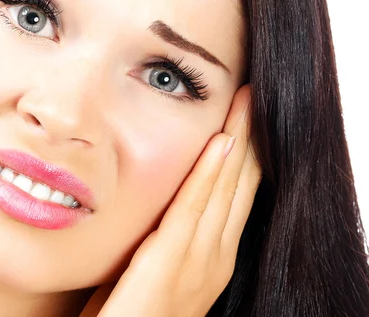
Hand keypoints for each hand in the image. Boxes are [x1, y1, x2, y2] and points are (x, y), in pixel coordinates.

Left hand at [79, 84, 261, 316]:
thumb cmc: (132, 311)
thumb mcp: (156, 266)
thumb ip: (166, 232)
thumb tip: (165, 196)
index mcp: (214, 255)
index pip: (237, 194)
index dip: (247, 152)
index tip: (251, 116)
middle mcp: (215, 255)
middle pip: (240, 184)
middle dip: (251, 137)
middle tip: (258, 96)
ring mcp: (198, 261)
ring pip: (225, 189)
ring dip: (238, 142)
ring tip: (249, 104)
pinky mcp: (169, 263)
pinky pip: (194, 210)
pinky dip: (210, 174)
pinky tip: (220, 143)